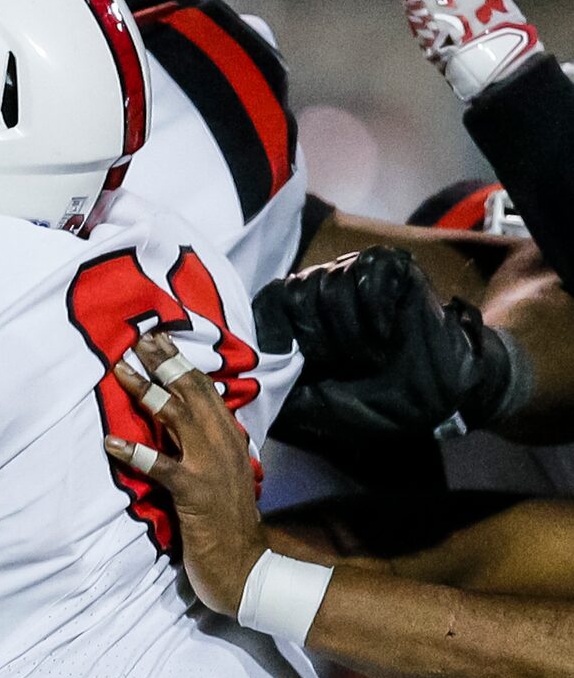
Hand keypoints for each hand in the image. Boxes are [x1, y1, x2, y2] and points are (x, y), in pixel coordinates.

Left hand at [105, 332, 266, 614]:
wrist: (246, 566)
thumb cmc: (225, 522)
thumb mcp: (218, 475)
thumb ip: (201, 446)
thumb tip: (180, 418)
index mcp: (227, 440)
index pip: (205, 391)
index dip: (182, 362)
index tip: (158, 338)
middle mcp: (223, 446)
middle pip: (193, 395)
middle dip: (165, 364)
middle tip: (139, 338)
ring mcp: (210, 468)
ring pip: (179, 420)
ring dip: (147, 393)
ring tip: (119, 371)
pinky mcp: (194, 494)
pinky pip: (162, 468)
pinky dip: (137, 453)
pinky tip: (111, 442)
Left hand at [257, 247, 526, 443]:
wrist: (441, 398)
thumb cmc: (377, 403)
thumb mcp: (316, 409)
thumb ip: (277, 391)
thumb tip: (236, 382)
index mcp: (298, 320)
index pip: (266, 303)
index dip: (269, 329)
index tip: (283, 357)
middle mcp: (323, 291)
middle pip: (295, 292)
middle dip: (318, 338)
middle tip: (345, 367)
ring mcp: (357, 276)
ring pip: (330, 283)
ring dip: (350, 330)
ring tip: (372, 357)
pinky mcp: (394, 268)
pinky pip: (368, 272)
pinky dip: (374, 310)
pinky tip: (386, 335)